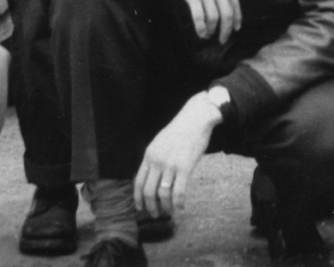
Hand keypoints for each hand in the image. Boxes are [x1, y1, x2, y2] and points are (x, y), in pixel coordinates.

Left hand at [134, 93, 220, 216]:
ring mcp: (170, 165)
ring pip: (163, 194)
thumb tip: (152, 177)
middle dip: (151, 206)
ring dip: (165, 207)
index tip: (140, 208)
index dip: (138, 198)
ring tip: (169, 212)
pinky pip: (179, 192)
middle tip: (155, 214)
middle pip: (148, 191)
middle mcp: (157, 161)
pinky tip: (181, 207)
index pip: (138, 182)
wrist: (196, 118)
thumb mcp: (160, 142)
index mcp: (149, 155)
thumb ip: (155, 158)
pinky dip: (179, 203)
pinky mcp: (185, 167)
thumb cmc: (180, 130)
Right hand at [165, 0, 241, 41]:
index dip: (237, 18)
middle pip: (227, 13)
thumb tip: (222, 0)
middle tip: (223, 39)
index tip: (237, 29)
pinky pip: (199, 16)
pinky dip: (201, 28)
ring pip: (214, 17)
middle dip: (226, 29)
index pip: (235, 3)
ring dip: (212, 30)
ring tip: (208, 36)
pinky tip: (200, 33)